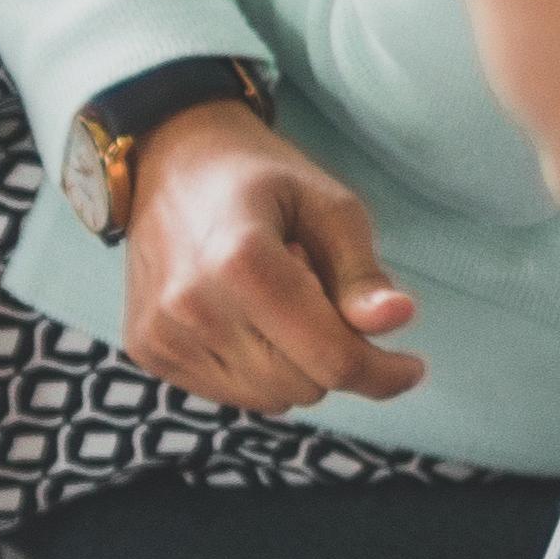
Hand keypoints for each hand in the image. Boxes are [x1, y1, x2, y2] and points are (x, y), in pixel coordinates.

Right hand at [115, 105, 426, 412]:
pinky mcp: (148, 350)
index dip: (383, 373)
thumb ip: (361, 272)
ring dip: (295, 366)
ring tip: (278, 303)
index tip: (411, 367)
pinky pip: (232, 395)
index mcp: (242, 262)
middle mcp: (192, 306)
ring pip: (270, 399)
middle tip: (325, 300)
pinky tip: (247, 320)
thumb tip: (397, 321)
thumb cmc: (260, 178)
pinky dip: (257, 371)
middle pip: (305, 385)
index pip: (332, 358)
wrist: (169, 159)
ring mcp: (164, 333)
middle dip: (334, 356)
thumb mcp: (329, 205)